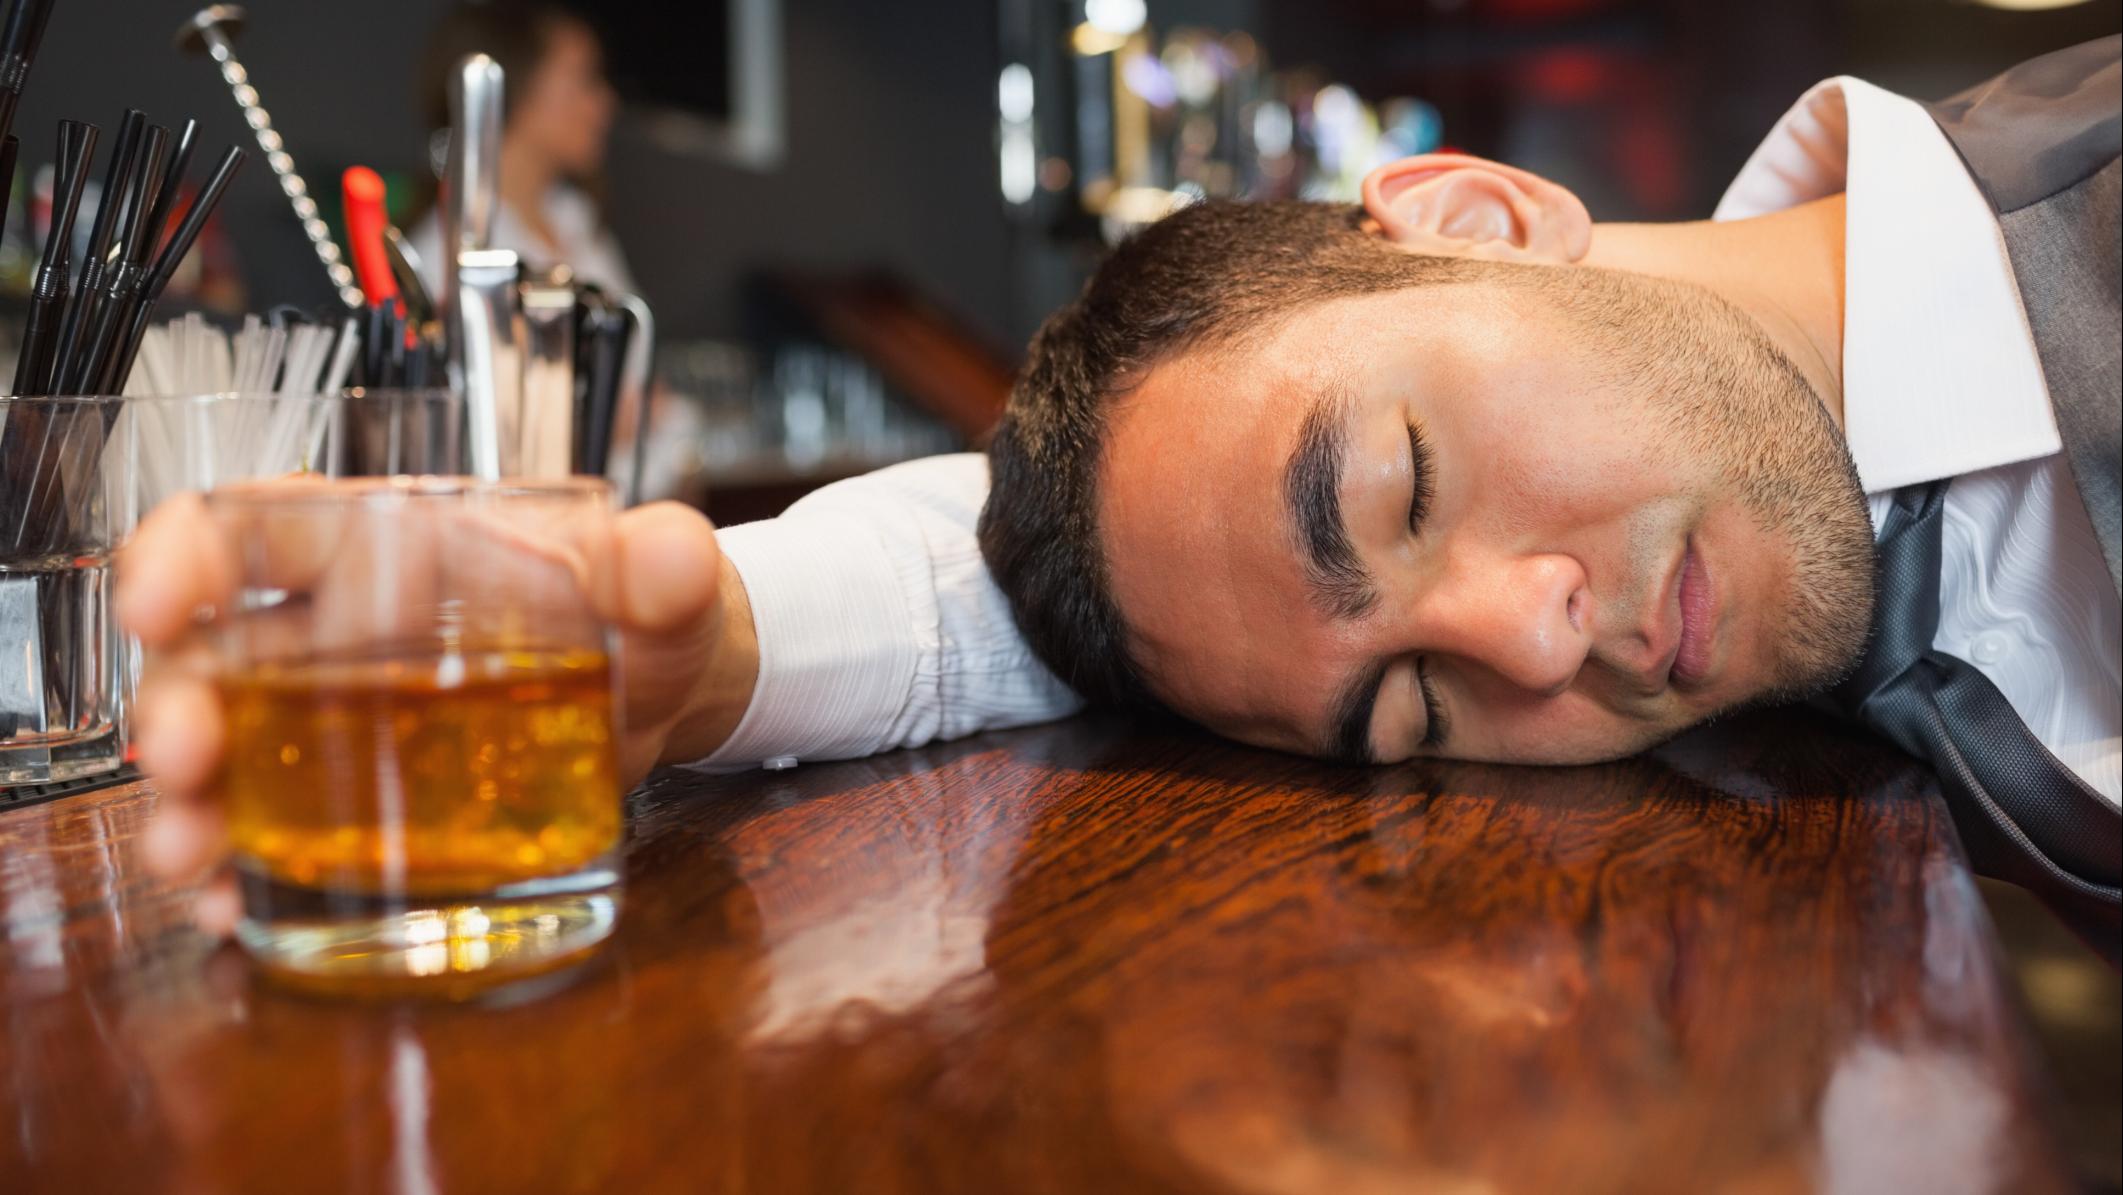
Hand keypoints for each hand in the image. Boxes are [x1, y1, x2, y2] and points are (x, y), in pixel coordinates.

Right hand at [117, 486, 759, 936]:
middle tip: (186, 762)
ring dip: (191, 804)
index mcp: (392, 549)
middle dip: (180, 704)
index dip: (187, 553)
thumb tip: (679, 552)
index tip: (156, 600)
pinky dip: (244, 870)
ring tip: (192, 859)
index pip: (261, 526)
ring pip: (228, 752)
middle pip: (219, 654)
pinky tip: (232, 906)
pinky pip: (274, 832)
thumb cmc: (644, 613)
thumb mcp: (664, 587)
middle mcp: (340, 632)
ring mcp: (339, 722)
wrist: (669, 697)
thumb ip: (666, 567)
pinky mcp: (361, 802)